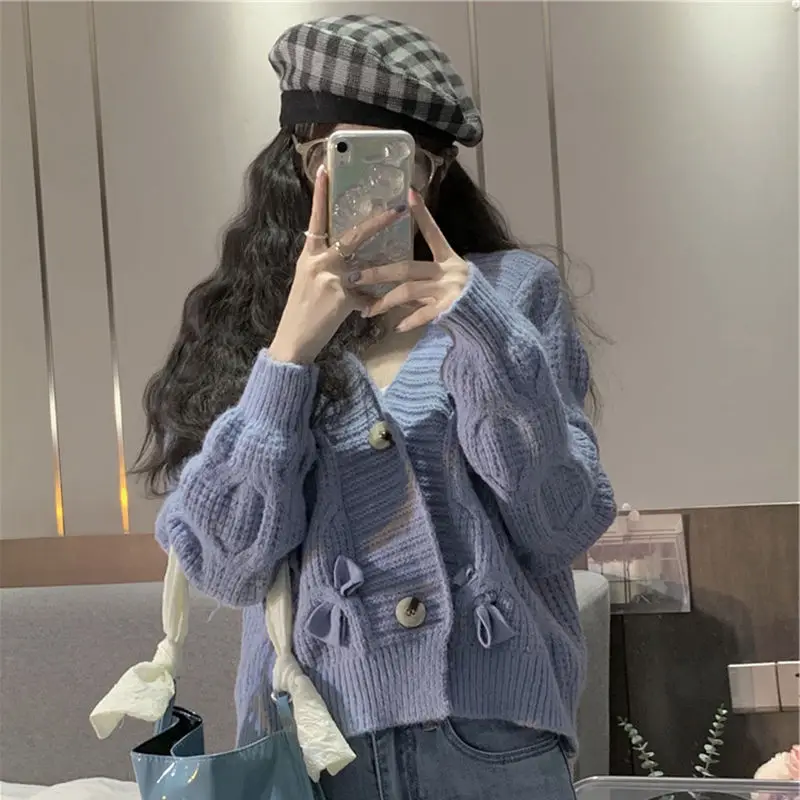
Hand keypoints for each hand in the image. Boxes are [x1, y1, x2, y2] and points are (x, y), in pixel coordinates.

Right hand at [270, 166, 406, 363]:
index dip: (321, 194)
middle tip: (397, 208)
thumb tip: (349, 264)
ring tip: (403, 266)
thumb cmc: (301, 312)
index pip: (316, 219)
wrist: (293, 339)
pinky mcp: (341, 296)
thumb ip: (328, 268)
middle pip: (352, 235)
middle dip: (377, 222)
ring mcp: (331, 277)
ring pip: (365, 267)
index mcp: (309, 255)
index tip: (326, 169)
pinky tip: (371, 313)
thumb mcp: (309, 282)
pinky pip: (366, 298)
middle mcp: (319, 261)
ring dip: (385, 268)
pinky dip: (370, 306)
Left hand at [353, 191, 469, 331]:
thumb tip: (392, 277)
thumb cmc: (465, 296)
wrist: (488, 316)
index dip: (422, 214)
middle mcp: (448, 271)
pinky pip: (425, 314)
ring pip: (409, 291)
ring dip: (385, 301)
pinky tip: (396, 327)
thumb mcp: (446, 280)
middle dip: (378, 273)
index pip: (433, 233)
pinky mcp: (450, 308)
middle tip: (354, 277)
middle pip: (407, 268)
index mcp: (448, 258)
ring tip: (367, 310)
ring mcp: (449, 289)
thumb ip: (423, 277)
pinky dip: (410, 320)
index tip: (409, 194)